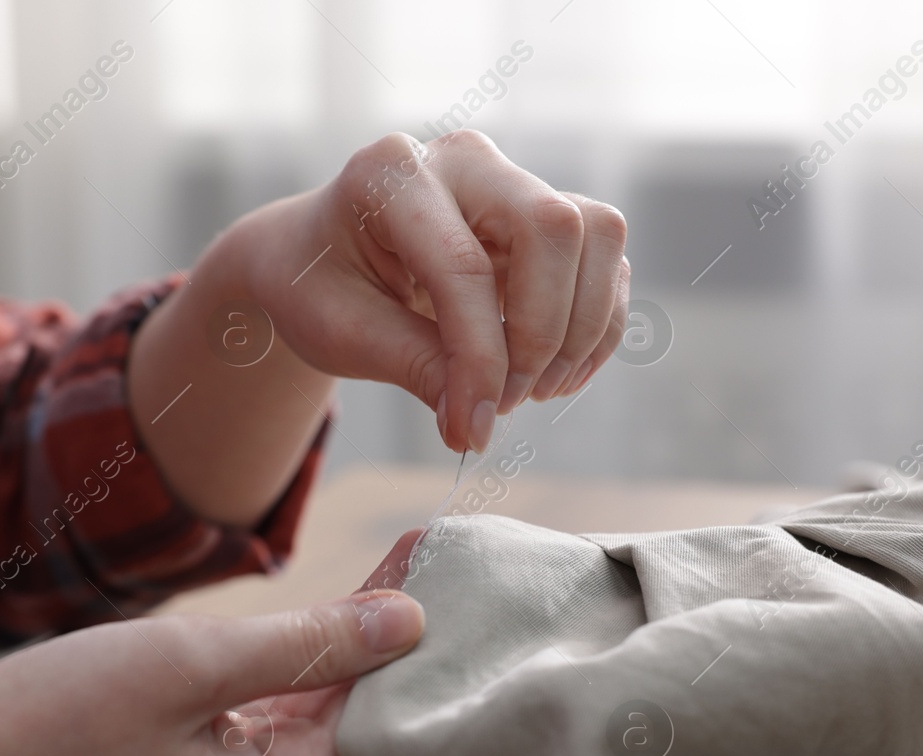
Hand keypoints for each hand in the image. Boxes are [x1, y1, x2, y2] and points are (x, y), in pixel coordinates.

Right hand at [0, 531, 426, 755]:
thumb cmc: (56, 723)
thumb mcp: (193, 664)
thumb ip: (308, 646)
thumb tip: (412, 622)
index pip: (376, 715)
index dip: (406, 633)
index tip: (432, 558)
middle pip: (345, 723)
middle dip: (376, 639)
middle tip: (415, 554)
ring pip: (304, 728)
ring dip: (331, 656)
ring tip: (384, 574)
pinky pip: (260, 739)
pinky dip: (284, 684)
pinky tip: (312, 628)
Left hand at [247, 130, 630, 451]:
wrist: (317, 260)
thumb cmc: (317, 287)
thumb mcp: (343, 333)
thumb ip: (414, 368)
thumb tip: (476, 426)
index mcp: (392, 174)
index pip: (463, 265)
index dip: (480, 357)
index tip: (474, 426)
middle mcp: (462, 161)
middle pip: (554, 228)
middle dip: (541, 333)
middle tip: (503, 401)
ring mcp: (512, 182)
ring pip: (597, 235)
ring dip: (579, 330)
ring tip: (530, 391)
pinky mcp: (546, 217)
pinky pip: (605, 262)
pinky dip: (595, 327)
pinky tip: (553, 375)